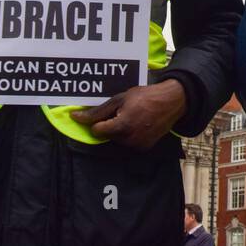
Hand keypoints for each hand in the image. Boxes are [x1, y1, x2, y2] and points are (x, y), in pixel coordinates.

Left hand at [70, 79, 186, 149]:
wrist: (171, 102)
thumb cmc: (144, 96)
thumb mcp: (119, 99)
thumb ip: (97, 112)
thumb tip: (74, 117)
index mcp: (121, 126)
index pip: (97, 131)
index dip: (100, 121)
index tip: (110, 112)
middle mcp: (129, 140)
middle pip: (107, 136)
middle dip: (111, 125)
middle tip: (124, 112)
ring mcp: (138, 145)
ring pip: (117, 140)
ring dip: (120, 131)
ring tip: (132, 117)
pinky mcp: (145, 148)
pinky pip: (129, 143)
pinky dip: (130, 135)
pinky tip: (139, 124)